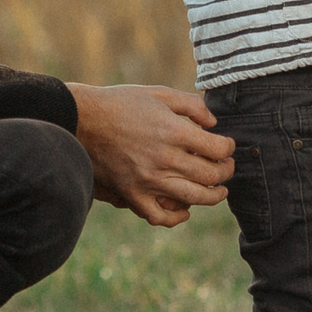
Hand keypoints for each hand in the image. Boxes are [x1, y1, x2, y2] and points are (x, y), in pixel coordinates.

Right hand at [66, 83, 234, 227]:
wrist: (82, 119)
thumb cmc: (121, 103)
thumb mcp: (159, 93)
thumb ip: (191, 105)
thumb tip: (214, 124)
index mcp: (174, 131)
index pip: (217, 149)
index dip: (229, 148)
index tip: (227, 146)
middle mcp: (164, 158)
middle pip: (211, 175)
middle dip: (226, 171)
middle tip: (227, 167)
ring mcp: (148, 180)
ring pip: (193, 198)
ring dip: (213, 196)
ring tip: (219, 191)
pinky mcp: (132, 194)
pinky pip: (159, 216)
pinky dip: (176, 218)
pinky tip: (185, 212)